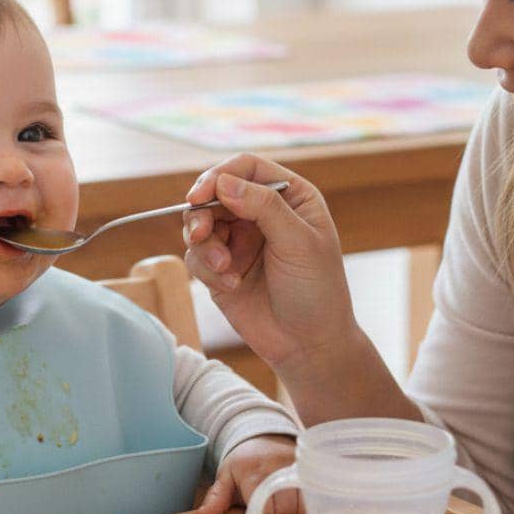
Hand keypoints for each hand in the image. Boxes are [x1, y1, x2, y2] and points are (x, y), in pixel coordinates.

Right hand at [183, 154, 354, 374]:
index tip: (200, 195)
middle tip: (200, 234)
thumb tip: (224, 182)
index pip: (246, 168)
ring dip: (205, 245)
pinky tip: (232, 286)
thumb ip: (264, 207)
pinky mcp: (220, 268)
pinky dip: (207, 270)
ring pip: (199, 224)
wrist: (308, 345)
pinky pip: (196, 256)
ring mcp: (239, 240)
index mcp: (289, 197)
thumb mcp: (298, 242)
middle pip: (215, 193)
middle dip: (202, 213)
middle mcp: (261, 213)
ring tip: (224, 269)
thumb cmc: (317, 290)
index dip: (220, 175)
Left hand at [194, 435, 305, 513]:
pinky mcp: (312, 471)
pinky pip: (318, 500)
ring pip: (304, 510)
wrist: (265, 437)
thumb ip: (216, 499)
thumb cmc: (245, 463)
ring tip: (284, 507)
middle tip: (271, 513)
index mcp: (254, 472)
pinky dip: (309, 508)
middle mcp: (279, 469)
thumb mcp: (226, 477)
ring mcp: (298, 470)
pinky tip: (299, 503)